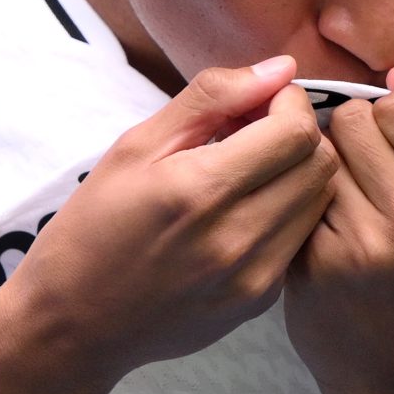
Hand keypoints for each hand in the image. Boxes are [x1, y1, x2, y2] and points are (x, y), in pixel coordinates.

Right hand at [4, 56, 339, 386]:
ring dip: (298, 173)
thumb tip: (280, 69)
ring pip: (320, 202)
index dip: (288, 103)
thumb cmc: (93, 227)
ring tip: (251, 170)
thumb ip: (211, 98)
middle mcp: (236, 238)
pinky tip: (246, 210)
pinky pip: (300, 239)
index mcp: (199, 190)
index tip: (260, 102)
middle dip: (299, 133)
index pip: (295, 131)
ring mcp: (253, 278)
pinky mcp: (259, 302)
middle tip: (257, 132)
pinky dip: (287, 212)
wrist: (74, 324)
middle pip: (320, 164)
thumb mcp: (135, 146)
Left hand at [284, 67, 393, 393]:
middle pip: (355, 120)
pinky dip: (304, 204)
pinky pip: (297, 194)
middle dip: (352, 139)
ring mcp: (367, 244)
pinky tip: (323, 233)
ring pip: (319, 153)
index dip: (389, 118)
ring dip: (325, 168)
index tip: (393, 149)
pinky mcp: (318, 264)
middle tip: (365, 180)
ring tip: (345, 205)